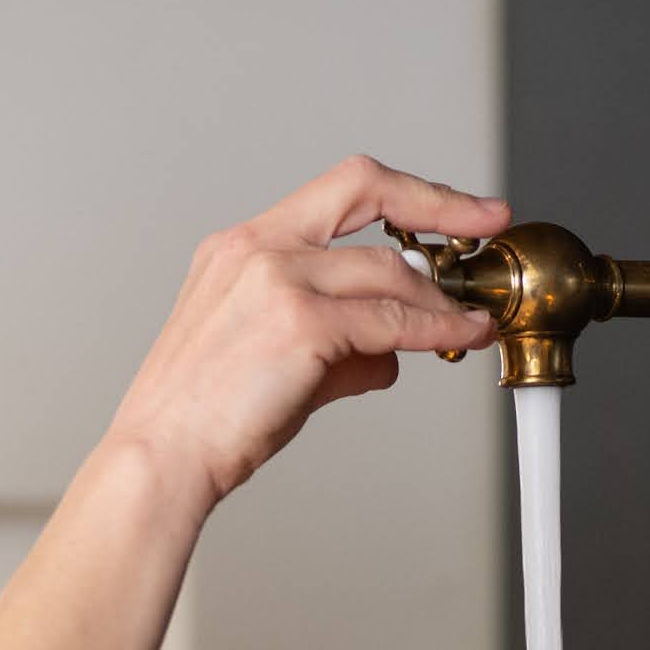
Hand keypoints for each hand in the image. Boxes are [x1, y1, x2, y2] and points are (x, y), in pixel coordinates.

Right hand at [96, 156, 510, 508]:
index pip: (336, 191)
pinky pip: (392, 321)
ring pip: (389, 270)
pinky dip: (436, 330)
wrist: (161, 458)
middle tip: (487, 221)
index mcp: (240, 246)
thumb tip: (389, 354)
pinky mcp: (300, 324)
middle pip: (366, 192)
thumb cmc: (203, 419)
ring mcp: (277, 280)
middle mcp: (256, 248)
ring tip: (469, 323)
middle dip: (440, 204)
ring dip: (441, 299)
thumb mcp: (271, 361)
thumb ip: (335, 346)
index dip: (404, 193)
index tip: (451, 209)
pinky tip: (458, 338)